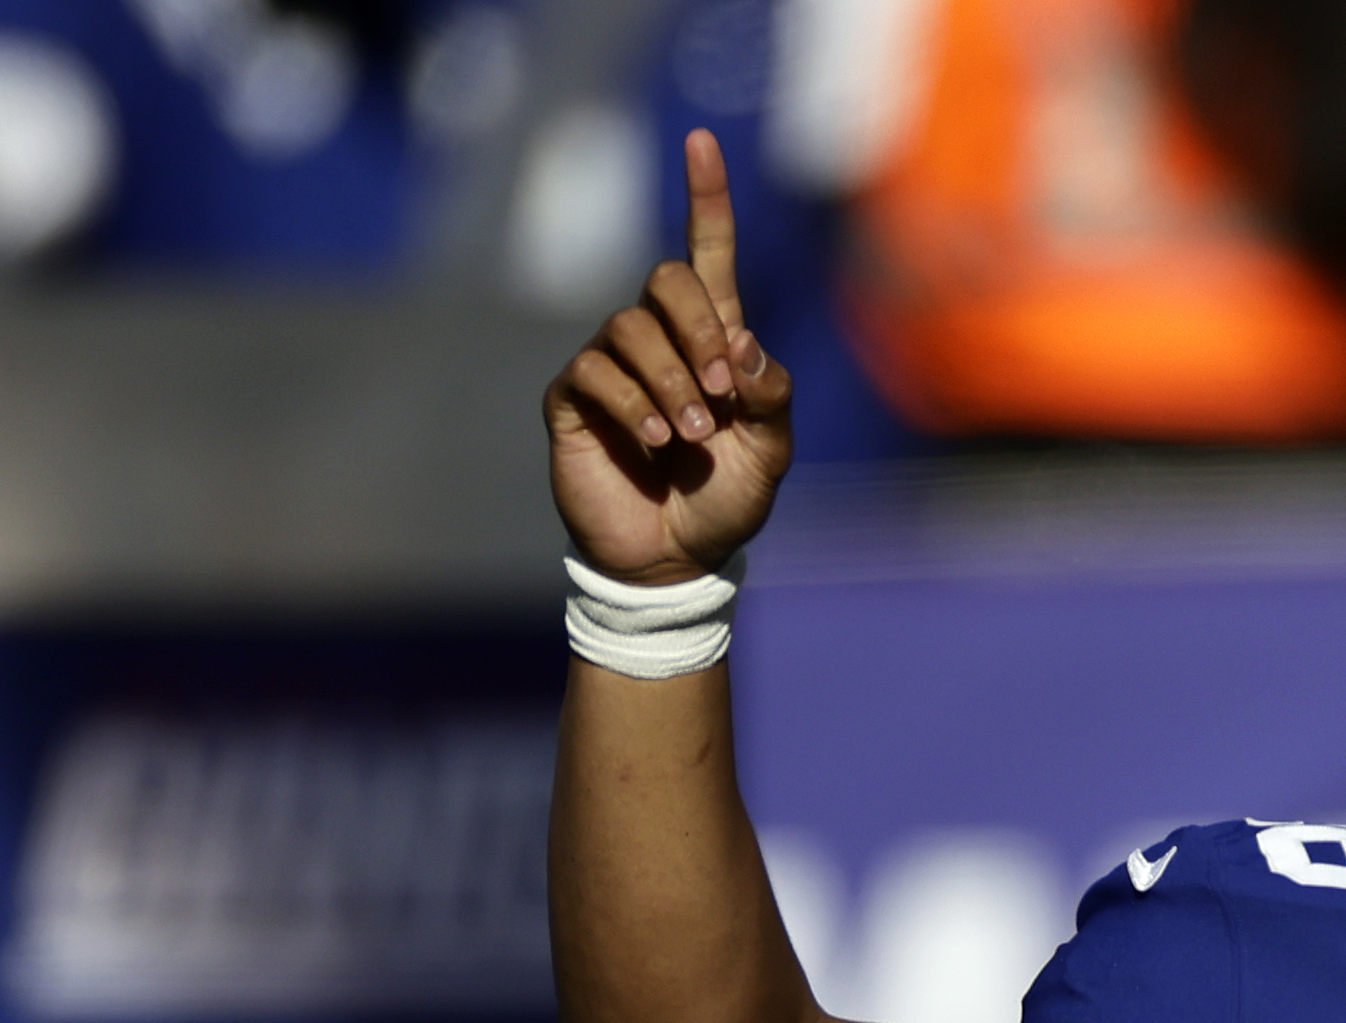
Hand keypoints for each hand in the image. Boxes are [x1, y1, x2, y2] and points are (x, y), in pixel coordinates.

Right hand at [544, 129, 793, 587]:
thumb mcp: (771, 452)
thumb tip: (742, 344)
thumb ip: (770, 397)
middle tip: (724, 394)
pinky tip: (658, 442)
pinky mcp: (574, 399)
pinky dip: (633, 404)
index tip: (702, 141)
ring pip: (629, 330)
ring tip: (689, 438)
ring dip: (670, 381)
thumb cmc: (727, 500)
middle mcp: (658, 340)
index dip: (706, 197)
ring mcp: (612, 366)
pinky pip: (594, 372)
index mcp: (713, 340)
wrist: (677, 558)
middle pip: (665, 280)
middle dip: (698, 328)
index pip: (707, 254)